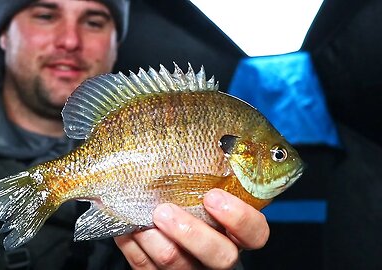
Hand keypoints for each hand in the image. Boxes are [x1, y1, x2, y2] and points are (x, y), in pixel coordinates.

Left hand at [114, 188, 269, 268]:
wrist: (168, 230)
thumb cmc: (191, 199)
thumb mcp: (205, 187)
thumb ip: (207, 174)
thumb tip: (187, 127)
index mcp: (237, 233)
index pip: (255, 233)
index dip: (238, 217)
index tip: (212, 195)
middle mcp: (219, 255)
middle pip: (221, 257)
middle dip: (190, 233)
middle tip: (164, 210)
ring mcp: (191, 269)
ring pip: (178, 265)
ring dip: (153, 239)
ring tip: (137, 217)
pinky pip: (146, 268)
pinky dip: (133, 245)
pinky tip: (126, 226)